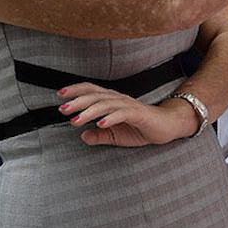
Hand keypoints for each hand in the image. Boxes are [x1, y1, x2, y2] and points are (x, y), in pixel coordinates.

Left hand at [57, 82, 197, 146]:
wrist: (167, 126)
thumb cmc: (142, 128)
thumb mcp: (115, 135)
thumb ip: (99, 136)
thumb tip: (83, 137)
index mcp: (112, 101)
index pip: (92, 91)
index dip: (76, 91)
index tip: (60, 95)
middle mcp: (119, 100)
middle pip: (95, 96)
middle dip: (77, 101)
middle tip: (62, 109)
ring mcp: (129, 105)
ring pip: (106, 104)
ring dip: (89, 111)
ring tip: (76, 120)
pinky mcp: (139, 114)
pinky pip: (123, 114)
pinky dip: (110, 118)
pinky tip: (100, 124)